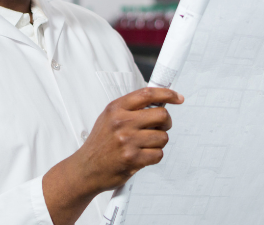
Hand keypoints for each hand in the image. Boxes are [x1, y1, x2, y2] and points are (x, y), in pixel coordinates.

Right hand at [43, 87, 183, 224]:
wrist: (86, 169)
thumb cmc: (100, 143)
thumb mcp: (109, 118)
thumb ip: (130, 108)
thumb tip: (159, 101)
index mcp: (116, 108)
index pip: (147, 94)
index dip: (167, 94)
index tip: (177, 97)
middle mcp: (121, 122)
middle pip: (161, 115)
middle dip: (166, 122)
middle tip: (160, 127)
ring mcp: (127, 141)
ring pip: (163, 136)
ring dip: (159, 142)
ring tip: (145, 145)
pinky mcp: (132, 159)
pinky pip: (158, 154)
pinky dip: (154, 155)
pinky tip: (142, 156)